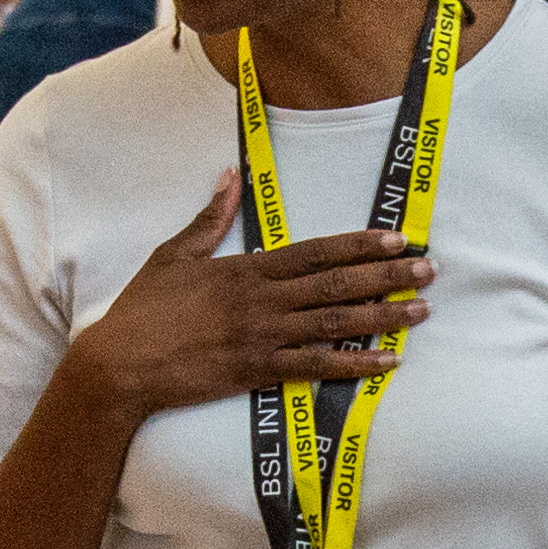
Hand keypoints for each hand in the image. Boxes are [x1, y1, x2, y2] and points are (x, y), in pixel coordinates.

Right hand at [62, 178, 432, 422]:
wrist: (119, 364)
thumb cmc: (144, 310)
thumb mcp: (173, 254)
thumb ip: (209, 218)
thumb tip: (229, 176)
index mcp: (245, 268)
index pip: (314, 252)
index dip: (358, 244)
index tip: (395, 237)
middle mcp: (261, 300)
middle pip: (335, 285)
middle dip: (385, 275)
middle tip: (428, 270)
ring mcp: (262, 337)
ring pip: (334, 325)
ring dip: (382, 317)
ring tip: (422, 311)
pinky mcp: (258, 372)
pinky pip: (316, 368)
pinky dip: (355, 366)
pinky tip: (387, 363)